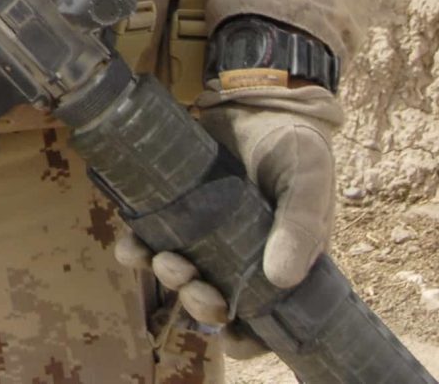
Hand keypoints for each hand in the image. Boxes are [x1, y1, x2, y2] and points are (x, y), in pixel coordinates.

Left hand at [117, 83, 342, 333]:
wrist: (259, 100)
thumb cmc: (296, 147)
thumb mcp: (308, 183)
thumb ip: (301, 226)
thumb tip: (281, 278)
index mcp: (280, 263)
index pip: (263, 321)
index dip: (244, 339)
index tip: (228, 335)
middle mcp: (239, 256)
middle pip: (213, 301)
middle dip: (198, 302)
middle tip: (191, 282)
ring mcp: (205, 232)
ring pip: (179, 273)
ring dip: (166, 276)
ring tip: (163, 259)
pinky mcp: (176, 206)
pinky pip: (150, 236)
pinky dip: (137, 245)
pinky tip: (131, 241)